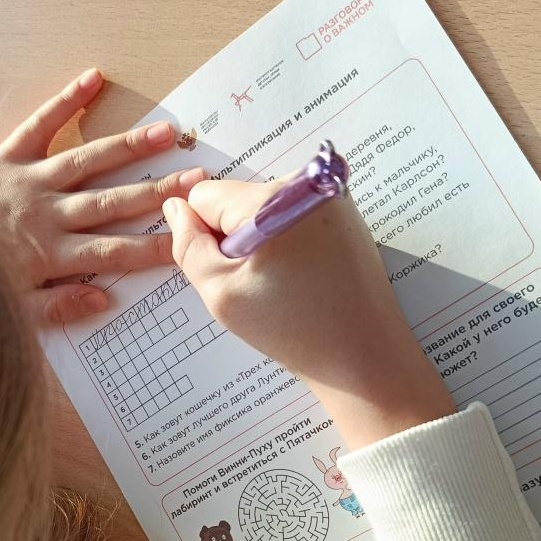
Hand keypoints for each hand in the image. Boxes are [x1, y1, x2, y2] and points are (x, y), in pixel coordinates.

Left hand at [0, 68, 205, 321]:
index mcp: (50, 255)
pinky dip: (65, 100)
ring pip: (87, 161)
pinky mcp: (5, 156)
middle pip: (112, 202)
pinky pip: (40, 124)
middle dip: (157, 193)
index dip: (151, 249)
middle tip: (195, 179)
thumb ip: (58, 307)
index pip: (112, 253)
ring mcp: (28, 181)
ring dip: (128, 146)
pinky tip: (92, 78)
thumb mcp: (10, 311)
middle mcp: (46, 214)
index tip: (185, 244)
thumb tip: (104, 298)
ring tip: (165, 132)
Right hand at [164, 179, 454, 448]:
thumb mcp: (222, 294)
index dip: (205, 238)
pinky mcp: (346, 213)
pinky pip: (295, 214)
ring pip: (265, 208)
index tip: (231, 273)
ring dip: (263, 241)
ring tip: (286, 284)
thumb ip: (188, 247)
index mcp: (270, 201)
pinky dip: (290, 242)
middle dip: (236, 238)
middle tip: (260, 284)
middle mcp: (304, 183)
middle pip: (237, 199)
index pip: (205, 197)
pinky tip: (305, 278)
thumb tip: (176, 209)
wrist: (364, 357)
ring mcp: (330, 195)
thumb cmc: (295, 331)